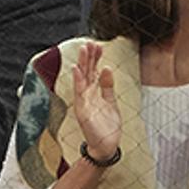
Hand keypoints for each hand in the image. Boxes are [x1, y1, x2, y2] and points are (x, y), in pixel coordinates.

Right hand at [71, 42, 120, 161]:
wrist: (106, 146)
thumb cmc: (107, 126)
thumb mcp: (111, 102)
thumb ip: (107, 86)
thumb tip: (107, 69)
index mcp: (94, 93)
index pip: (93, 72)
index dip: (95, 59)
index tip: (98, 45)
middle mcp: (87, 96)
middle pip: (87, 72)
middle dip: (88, 57)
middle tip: (90, 42)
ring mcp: (83, 102)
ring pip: (82, 79)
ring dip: (82, 64)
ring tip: (83, 50)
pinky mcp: (82, 110)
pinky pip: (79, 94)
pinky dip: (78, 81)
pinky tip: (77, 70)